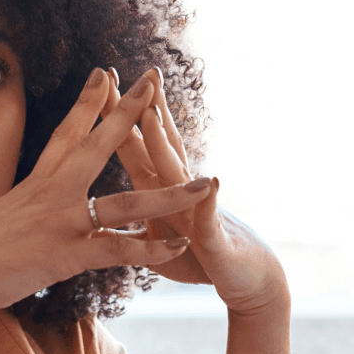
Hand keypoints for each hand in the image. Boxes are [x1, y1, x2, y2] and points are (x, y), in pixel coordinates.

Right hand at [0, 67, 212, 322]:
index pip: (66, 134)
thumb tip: (14, 216)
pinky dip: (151, 252)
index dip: (88, 103)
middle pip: (98, 144)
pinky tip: (178, 249)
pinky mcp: (66, 255)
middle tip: (153, 81)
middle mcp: (50, 194)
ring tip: (203, 183)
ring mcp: (61, 222)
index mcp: (33, 185)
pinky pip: (119, 251)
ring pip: (127, 202)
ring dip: (169, 195)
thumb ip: (14, 215)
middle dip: (129, 112)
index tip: (105, 72)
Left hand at [100, 67, 289, 315]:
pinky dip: (209, 203)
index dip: (118, 115)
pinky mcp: (216, 242)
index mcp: (161, 193)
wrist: (251, 281)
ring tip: (150, 115)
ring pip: (177, 176)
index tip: (102, 79)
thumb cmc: (205, 261)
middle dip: (140, 108)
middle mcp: (181, 194)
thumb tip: (108, 213)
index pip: (136, 147)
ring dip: (164, 146)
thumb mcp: (161, 243)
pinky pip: (210, 222)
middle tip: (127, 71)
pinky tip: (211, 184)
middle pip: (156, 146)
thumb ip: (138, 223)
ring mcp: (200, 213)